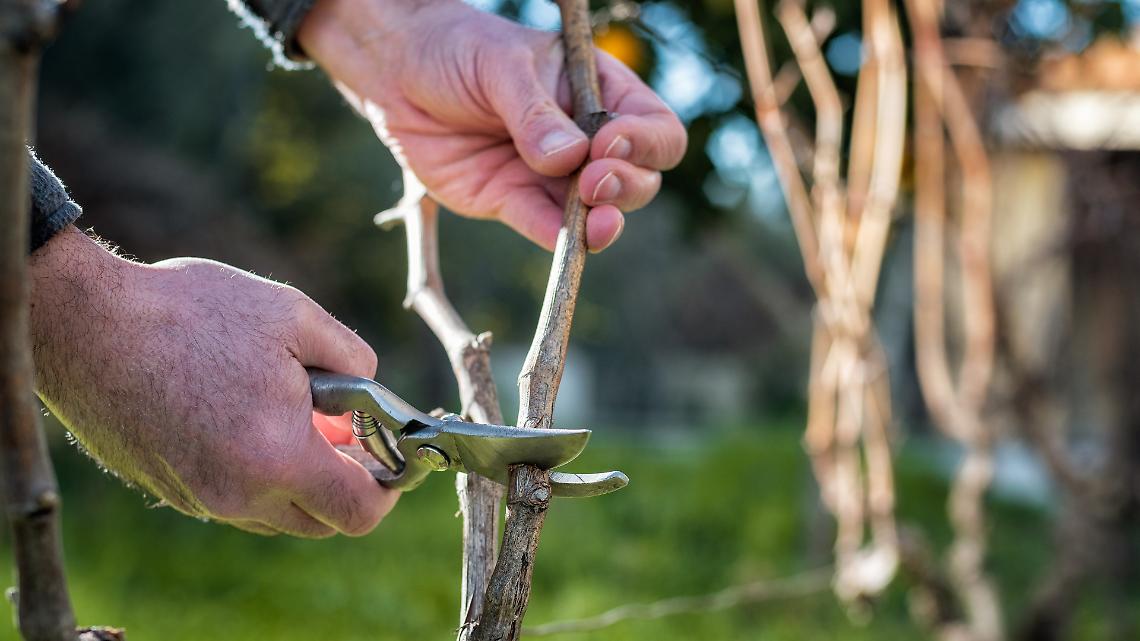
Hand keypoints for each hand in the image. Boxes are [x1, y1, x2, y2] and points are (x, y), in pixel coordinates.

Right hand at [29, 228, 396, 536]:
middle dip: (347, 483)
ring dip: (302, 479)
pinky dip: (260, 475)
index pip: (359, 513)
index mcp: (276, 458)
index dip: (389, 488)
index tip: (393, 456)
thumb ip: (355, 361)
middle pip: (322, 522)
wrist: (85, 323)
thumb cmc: (190, 313)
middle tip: (348, 430)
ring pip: (278, 514)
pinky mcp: (171, 490)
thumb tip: (373, 398)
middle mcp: (237, 494)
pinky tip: (250, 420)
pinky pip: (237, 500)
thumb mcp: (295, 317)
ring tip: (297, 416)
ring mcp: (199, 499)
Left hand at [299, 0, 686, 251]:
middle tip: (592, 180)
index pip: (653, 128)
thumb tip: (569, 159)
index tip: (609, 143)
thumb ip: (533, 113)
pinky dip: (561, 242)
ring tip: (596, 221)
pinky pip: (546, 229)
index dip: (644, 143)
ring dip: (601, 221)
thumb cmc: (457, 50)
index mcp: (600, 94)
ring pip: (598, 212)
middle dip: (625, 184)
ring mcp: (551, 176)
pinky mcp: (513, 202)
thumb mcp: (500, 67)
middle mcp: (585, 139)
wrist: (395, 72)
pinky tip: (567, 243)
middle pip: (638, 178)